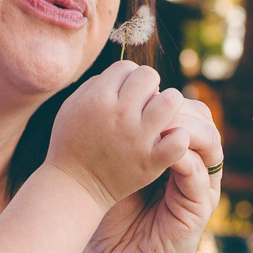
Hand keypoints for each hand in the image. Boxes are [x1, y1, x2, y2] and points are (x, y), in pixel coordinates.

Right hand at [46, 61, 188, 209]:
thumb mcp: (73, 105)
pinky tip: (166, 141)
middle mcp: (119, 114)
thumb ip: (98, 82)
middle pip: (149, 76)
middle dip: (148, 86)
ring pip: (171, 100)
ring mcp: (137, 138)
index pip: (127, 66)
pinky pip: (179, 139)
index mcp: (98, 98)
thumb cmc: (72, 142)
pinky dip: (177, 138)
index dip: (126, 77)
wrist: (73, 186)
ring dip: (168, 105)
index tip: (123, 94)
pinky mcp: (151, 162)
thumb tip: (127, 72)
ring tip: (160, 116)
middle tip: (143, 103)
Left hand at [86, 98, 222, 252]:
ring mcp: (200, 188)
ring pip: (211, 143)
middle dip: (180, 109)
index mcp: (175, 155)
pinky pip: (201, 175)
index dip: (169, 99)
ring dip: (187, 128)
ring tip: (161, 124)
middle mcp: (193, 168)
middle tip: (155, 104)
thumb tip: (112, 96)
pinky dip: (185, 158)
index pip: (186, 113)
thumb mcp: (116, 170)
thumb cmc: (111, 219)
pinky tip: (164, 151)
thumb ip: (122, 140)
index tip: (142, 92)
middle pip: (203, 122)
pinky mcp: (199, 209)